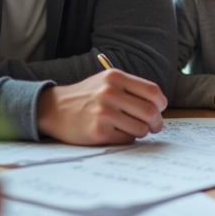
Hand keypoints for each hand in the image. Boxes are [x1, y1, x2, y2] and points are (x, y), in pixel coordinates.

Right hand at [36, 69, 167, 144]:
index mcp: (115, 77)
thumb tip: (159, 105)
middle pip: (150, 111)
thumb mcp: (106, 82)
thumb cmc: (86, 96)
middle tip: (155, 126)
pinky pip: (127, 139)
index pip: (152, 91)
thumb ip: (131, 88)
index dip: (160, 103)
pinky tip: (117, 133)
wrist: (54, 109)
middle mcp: (109, 93)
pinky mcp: (98, 132)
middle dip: (157, 122)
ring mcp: (103, 113)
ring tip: (133, 129)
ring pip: (141, 128)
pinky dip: (127, 138)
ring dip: (142, 132)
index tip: (159, 109)